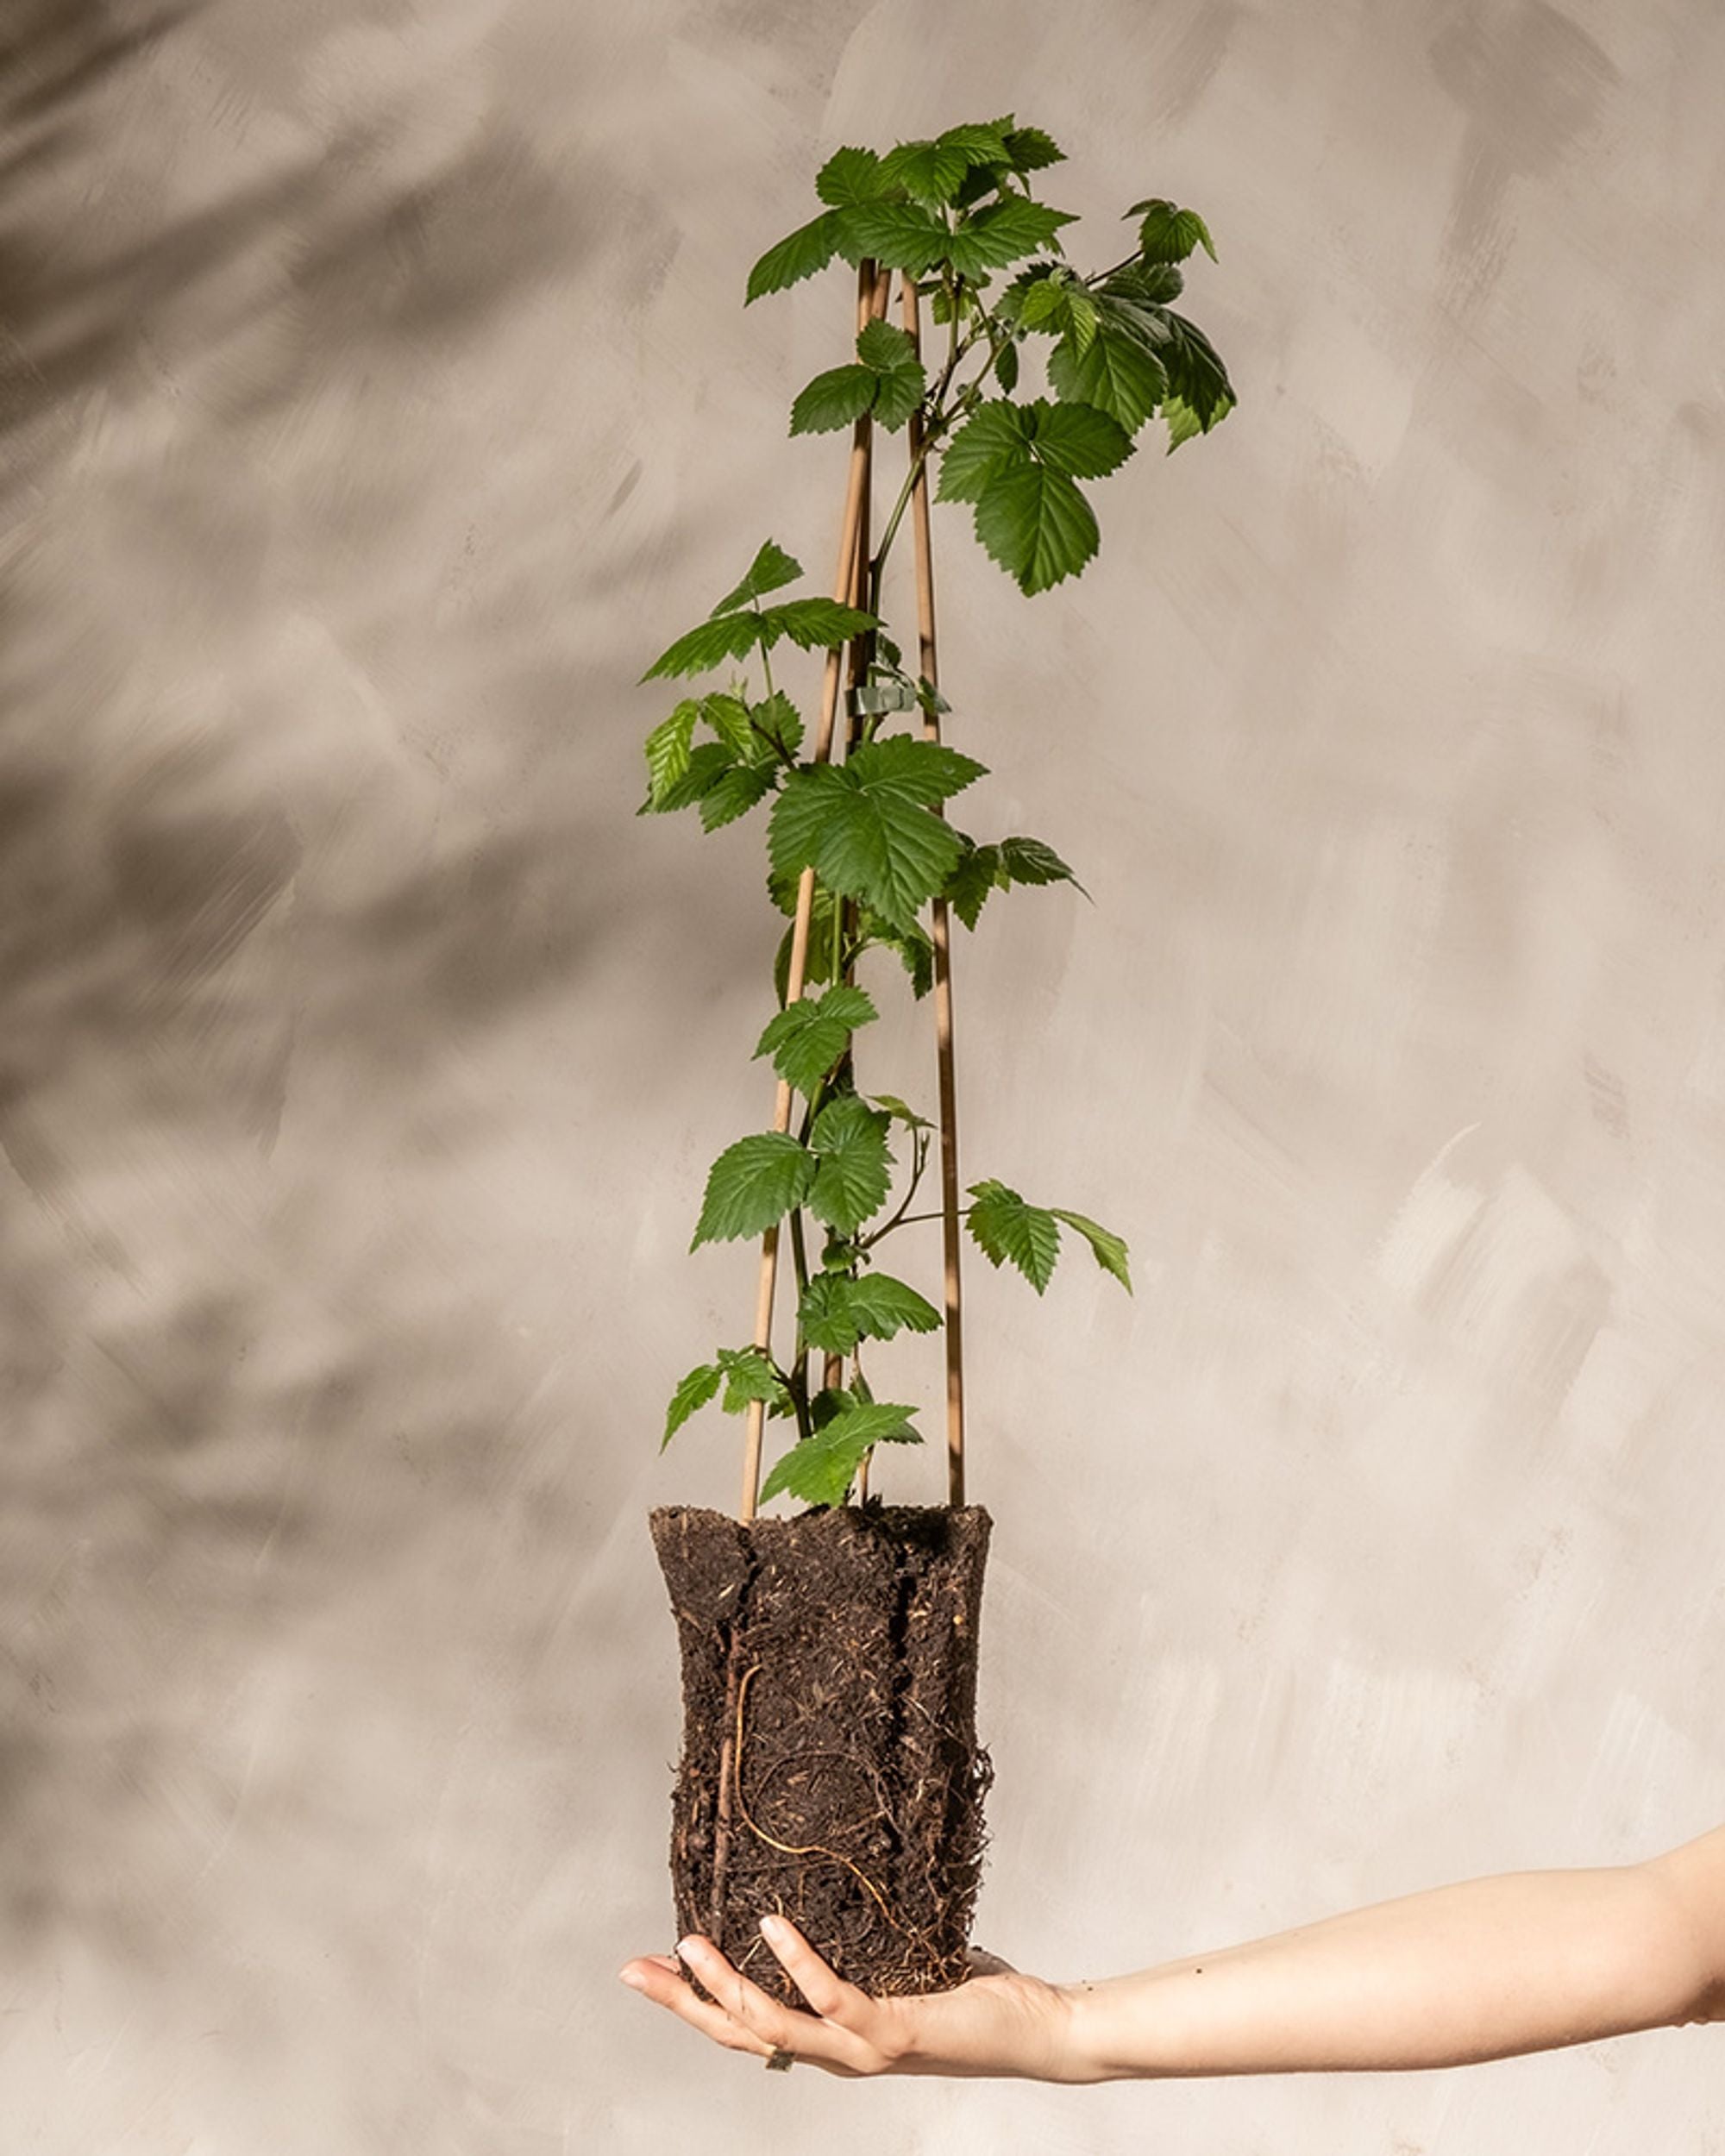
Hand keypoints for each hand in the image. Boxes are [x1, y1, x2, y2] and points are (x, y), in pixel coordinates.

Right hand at [619, 1915, 1084, 2079]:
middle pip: (741, 2035)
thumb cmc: (973, 1991)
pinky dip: (797, 1962)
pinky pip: (833, 2000)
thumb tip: (828, 1878)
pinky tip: (771, 1925)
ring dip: (724, 1986)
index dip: (694, 2003)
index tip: (649, 1968)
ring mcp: (862, 2050)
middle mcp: (837, 2054)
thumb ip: (862, 1939)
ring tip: (688, 1943)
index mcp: (832, 2039)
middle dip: (684, 2004)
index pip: (747, 2026)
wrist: (1037, 2028)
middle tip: (634, 1969)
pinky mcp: (893, 2033)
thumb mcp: (900, 1960)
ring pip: (772, 2026)